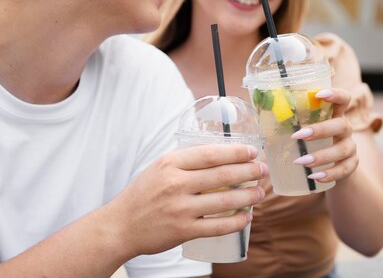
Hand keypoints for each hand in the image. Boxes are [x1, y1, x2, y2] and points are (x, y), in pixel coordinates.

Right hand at [110, 144, 266, 256]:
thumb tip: (219, 155)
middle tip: (262, 170)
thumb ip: (185, 161)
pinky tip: (246, 217)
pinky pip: (217, 226)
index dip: (236, 152)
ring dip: (247, 196)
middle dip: (248, 171)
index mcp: (170, 164)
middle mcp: (175, 184)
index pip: (210, 154)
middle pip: (222, 175)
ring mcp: (180, 209)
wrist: (120, 226)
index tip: (252, 152)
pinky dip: (235, 222)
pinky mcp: (183, 231)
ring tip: (259, 193)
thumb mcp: (159, 168)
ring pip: (223, 200)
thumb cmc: (142, 194)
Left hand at [291, 88, 356, 183]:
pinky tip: (315, 177)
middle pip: (341, 125)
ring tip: (301, 161)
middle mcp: (346, 129)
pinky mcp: (352, 164)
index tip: (319, 94)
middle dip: (320, 130)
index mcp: (335, 115)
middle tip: (298, 136)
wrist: (338, 166)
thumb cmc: (315, 142)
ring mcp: (351, 147)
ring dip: (321, 156)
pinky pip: (344, 169)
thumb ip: (292, 122)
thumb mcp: (308, 130)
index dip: (335, 94)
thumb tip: (260, 115)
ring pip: (342, 150)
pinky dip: (330, 174)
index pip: (343, 98)